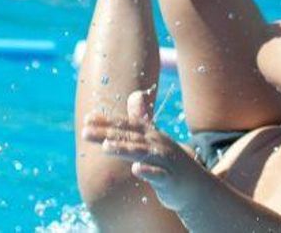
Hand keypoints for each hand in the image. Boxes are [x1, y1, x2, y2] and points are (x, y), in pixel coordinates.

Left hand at [83, 89, 204, 208]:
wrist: (196, 186)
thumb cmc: (170, 161)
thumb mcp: (156, 138)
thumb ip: (142, 119)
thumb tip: (135, 94)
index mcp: (151, 135)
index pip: (126, 125)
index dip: (107, 122)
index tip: (87, 119)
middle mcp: (157, 144)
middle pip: (129, 137)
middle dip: (107, 134)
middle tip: (84, 132)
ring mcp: (165, 161)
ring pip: (142, 153)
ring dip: (124, 149)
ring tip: (105, 147)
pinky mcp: (170, 179)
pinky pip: (159, 175)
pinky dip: (148, 171)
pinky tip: (136, 169)